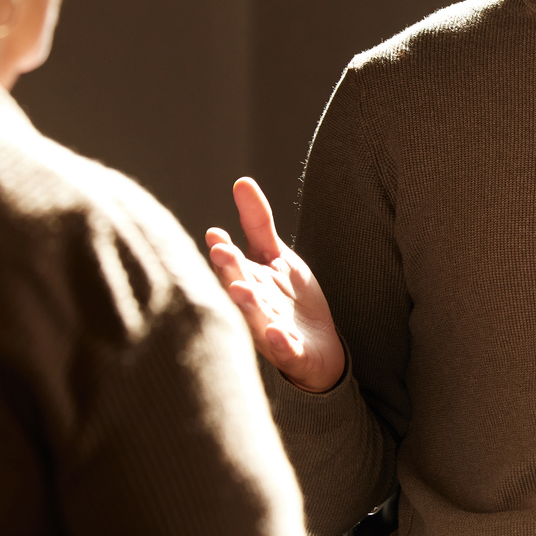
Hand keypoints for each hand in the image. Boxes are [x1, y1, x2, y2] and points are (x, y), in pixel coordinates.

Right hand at [205, 177, 346, 392]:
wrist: (319, 347)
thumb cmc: (288, 299)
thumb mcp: (276, 256)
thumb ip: (258, 223)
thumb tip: (241, 181)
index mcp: (248, 281)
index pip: (232, 264)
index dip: (224, 252)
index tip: (216, 235)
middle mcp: (254, 306)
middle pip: (239, 287)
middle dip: (230, 271)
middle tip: (222, 254)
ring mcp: (270, 331)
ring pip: (255, 319)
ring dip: (247, 306)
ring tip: (240, 290)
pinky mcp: (293, 354)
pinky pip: (285, 350)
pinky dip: (280, 344)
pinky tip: (277, 333)